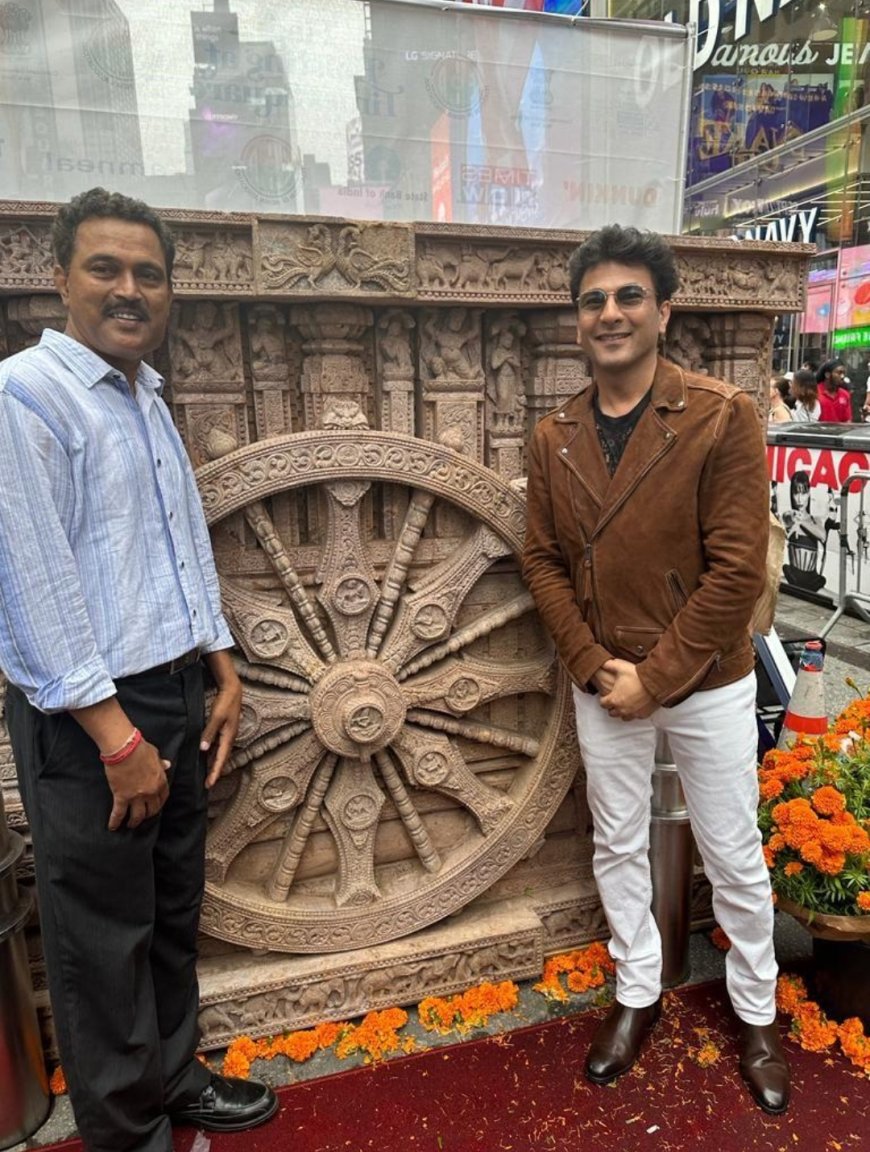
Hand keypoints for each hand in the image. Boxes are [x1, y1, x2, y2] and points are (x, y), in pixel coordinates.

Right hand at [104, 739, 169, 830]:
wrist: (125, 748)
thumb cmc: (140, 748)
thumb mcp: (155, 755)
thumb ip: (161, 763)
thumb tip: (167, 764)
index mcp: (160, 781)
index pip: (163, 798)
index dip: (158, 804)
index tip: (154, 806)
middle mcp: (151, 792)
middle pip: (151, 810)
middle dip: (147, 815)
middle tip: (142, 818)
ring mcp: (136, 796)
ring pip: (137, 816)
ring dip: (134, 822)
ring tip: (130, 825)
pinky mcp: (122, 796)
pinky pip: (119, 813)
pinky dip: (115, 821)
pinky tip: (113, 827)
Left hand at [201, 653, 241, 786]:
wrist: (233, 689)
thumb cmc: (225, 702)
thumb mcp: (217, 717)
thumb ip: (210, 733)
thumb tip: (203, 749)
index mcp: (228, 737)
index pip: (221, 759)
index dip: (215, 772)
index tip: (209, 784)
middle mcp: (229, 738)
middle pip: (222, 759)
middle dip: (215, 772)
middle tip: (207, 784)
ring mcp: (227, 734)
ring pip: (220, 753)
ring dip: (214, 764)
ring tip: (207, 775)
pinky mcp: (224, 730)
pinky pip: (218, 746)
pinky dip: (213, 754)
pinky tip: (207, 757)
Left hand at [597, 659, 657, 720]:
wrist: (656, 682)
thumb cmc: (638, 676)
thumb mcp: (620, 667)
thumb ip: (609, 665)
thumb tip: (602, 663)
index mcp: (614, 699)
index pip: (603, 704)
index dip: (603, 699)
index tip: (606, 696)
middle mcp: (622, 709)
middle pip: (612, 712)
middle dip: (612, 706)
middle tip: (615, 699)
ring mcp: (633, 713)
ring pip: (623, 717)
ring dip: (622, 711)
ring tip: (624, 704)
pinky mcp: (643, 715)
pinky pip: (635, 717)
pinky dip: (634, 712)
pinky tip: (635, 706)